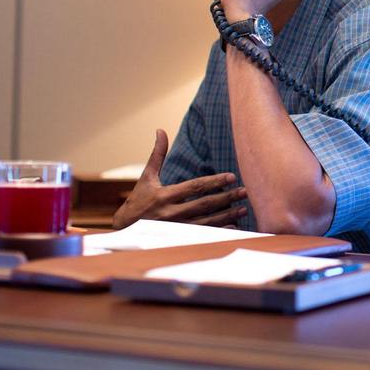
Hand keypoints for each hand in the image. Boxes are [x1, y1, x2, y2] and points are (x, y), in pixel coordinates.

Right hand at [112, 129, 247, 229]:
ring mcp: (175, 228)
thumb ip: (157, 155)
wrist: (124, 230)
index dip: (214, 181)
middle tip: (245, 191)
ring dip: (227, 216)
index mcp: (164, 196)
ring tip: (244, 209)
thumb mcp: (146, 177)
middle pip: (204, 204)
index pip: (194, 187)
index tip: (232, 177)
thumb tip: (160, 130)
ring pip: (206, 222)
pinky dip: (219, 232)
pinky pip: (202, 236)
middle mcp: (170, 213)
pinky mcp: (177, 239)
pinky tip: (234, 227)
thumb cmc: (138, 200)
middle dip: (226, 197)